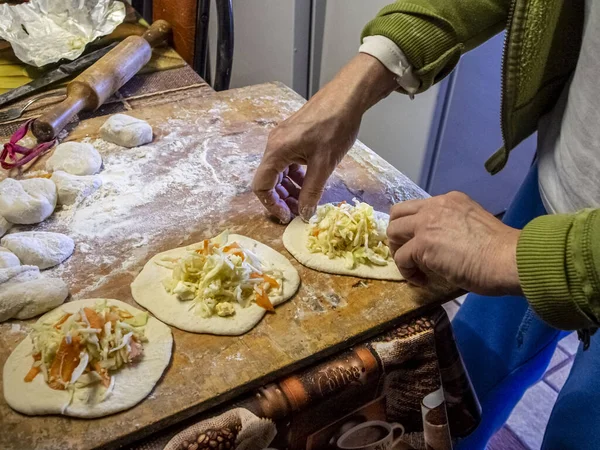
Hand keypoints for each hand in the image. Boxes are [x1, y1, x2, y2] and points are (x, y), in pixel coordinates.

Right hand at [252, 53, 397, 222]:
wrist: (347, 97)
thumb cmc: (335, 127)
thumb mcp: (324, 165)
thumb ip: (311, 192)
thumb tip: (305, 215)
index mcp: (277, 151)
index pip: (261, 185)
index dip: (272, 205)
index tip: (288, 216)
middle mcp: (274, 144)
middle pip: (268, 179)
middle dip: (281, 199)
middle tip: (298, 211)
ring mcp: (282, 138)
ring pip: (278, 171)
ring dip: (289, 188)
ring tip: (305, 200)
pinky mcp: (292, 136)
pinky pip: (287, 161)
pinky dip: (295, 175)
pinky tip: (309, 181)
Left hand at [387, 191, 522, 295]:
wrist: (509, 259)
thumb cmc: (500, 250)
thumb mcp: (472, 226)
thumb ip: (452, 227)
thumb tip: (441, 245)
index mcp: (450, 200)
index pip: (418, 207)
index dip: (412, 226)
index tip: (418, 243)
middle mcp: (435, 206)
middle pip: (398, 214)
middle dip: (397, 235)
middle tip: (407, 254)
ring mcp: (427, 223)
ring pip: (393, 232)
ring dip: (398, 252)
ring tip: (413, 268)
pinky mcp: (422, 244)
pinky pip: (401, 258)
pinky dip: (407, 272)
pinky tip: (422, 281)